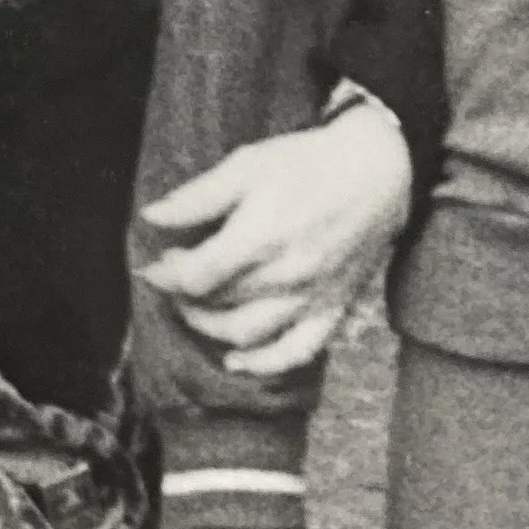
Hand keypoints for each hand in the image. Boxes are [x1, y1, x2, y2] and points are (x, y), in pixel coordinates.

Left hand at [137, 100, 410, 378]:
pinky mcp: (332, 309)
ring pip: (248, 334)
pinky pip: (297, 352)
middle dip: (183, 295)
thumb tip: (151, 217)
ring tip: (195, 308)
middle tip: (175, 277)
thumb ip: (198, 197)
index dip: (166, 274)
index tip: (156, 262)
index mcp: (260, 236)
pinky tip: (236, 360)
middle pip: (217, 303)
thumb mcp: (246, 165)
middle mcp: (285, 276)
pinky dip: (263, 365)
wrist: (377, 171)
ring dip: (209, 328)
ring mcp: (310, 298)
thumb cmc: (306, 163)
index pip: (197, 276)